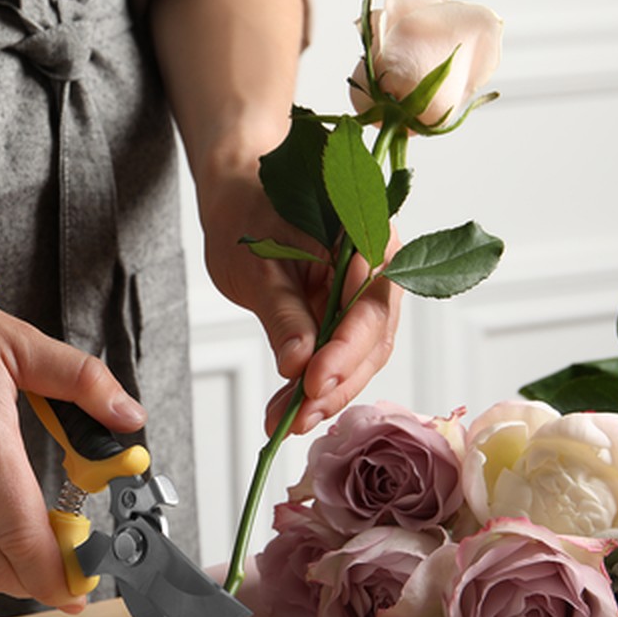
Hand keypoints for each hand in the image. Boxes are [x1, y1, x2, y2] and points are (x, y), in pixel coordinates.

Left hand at [197, 159, 401, 436]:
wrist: (239, 194)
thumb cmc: (248, 211)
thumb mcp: (257, 264)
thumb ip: (283, 314)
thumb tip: (298, 366)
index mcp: (366, 235)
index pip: (370, 306)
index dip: (345, 352)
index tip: (313, 383)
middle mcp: (377, 267)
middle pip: (372, 339)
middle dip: (336, 384)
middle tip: (297, 417)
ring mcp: (362, 294)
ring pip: (358, 355)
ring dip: (325, 394)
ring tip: (286, 422)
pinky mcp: (344, 314)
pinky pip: (338, 354)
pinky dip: (315, 384)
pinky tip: (289, 410)